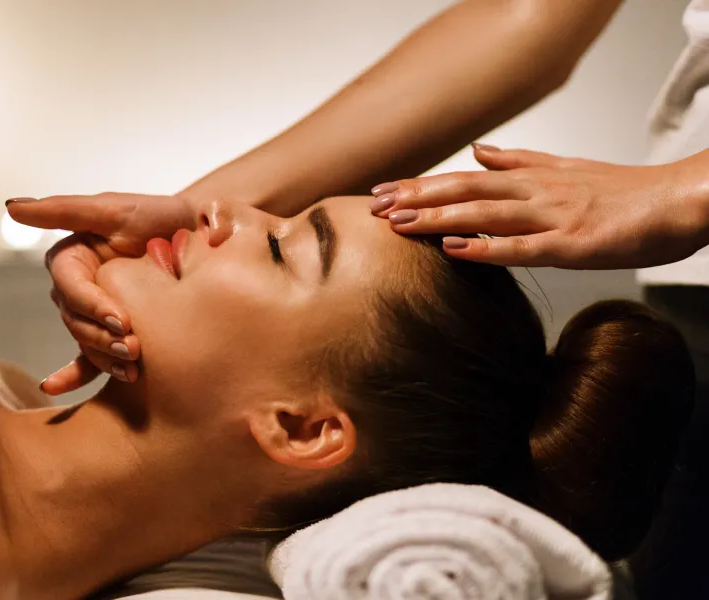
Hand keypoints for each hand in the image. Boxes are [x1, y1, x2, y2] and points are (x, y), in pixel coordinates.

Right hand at [6, 193, 197, 394]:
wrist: (195, 238)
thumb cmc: (156, 216)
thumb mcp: (113, 209)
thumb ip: (63, 209)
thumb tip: (10, 208)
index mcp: (71, 259)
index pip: (70, 287)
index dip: (91, 305)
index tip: (121, 319)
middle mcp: (76, 288)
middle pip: (75, 320)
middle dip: (101, 336)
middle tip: (133, 347)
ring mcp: (92, 314)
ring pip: (84, 342)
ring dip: (103, 357)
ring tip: (131, 368)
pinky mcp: (109, 333)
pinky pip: (86, 359)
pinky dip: (73, 375)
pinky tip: (55, 388)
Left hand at [370, 145, 708, 268]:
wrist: (679, 202)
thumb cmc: (626, 193)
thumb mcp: (567, 170)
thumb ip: (521, 162)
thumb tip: (480, 151)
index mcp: (533, 178)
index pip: (465, 179)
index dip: (422, 185)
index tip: (384, 192)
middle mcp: (536, 192)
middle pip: (465, 191)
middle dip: (416, 199)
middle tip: (373, 207)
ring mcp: (553, 217)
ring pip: (485, 215)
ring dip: (437, 219)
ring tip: (398, 224)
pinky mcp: (573, 245)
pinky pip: (522, 247)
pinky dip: (485, 248)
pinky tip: (453, 250)